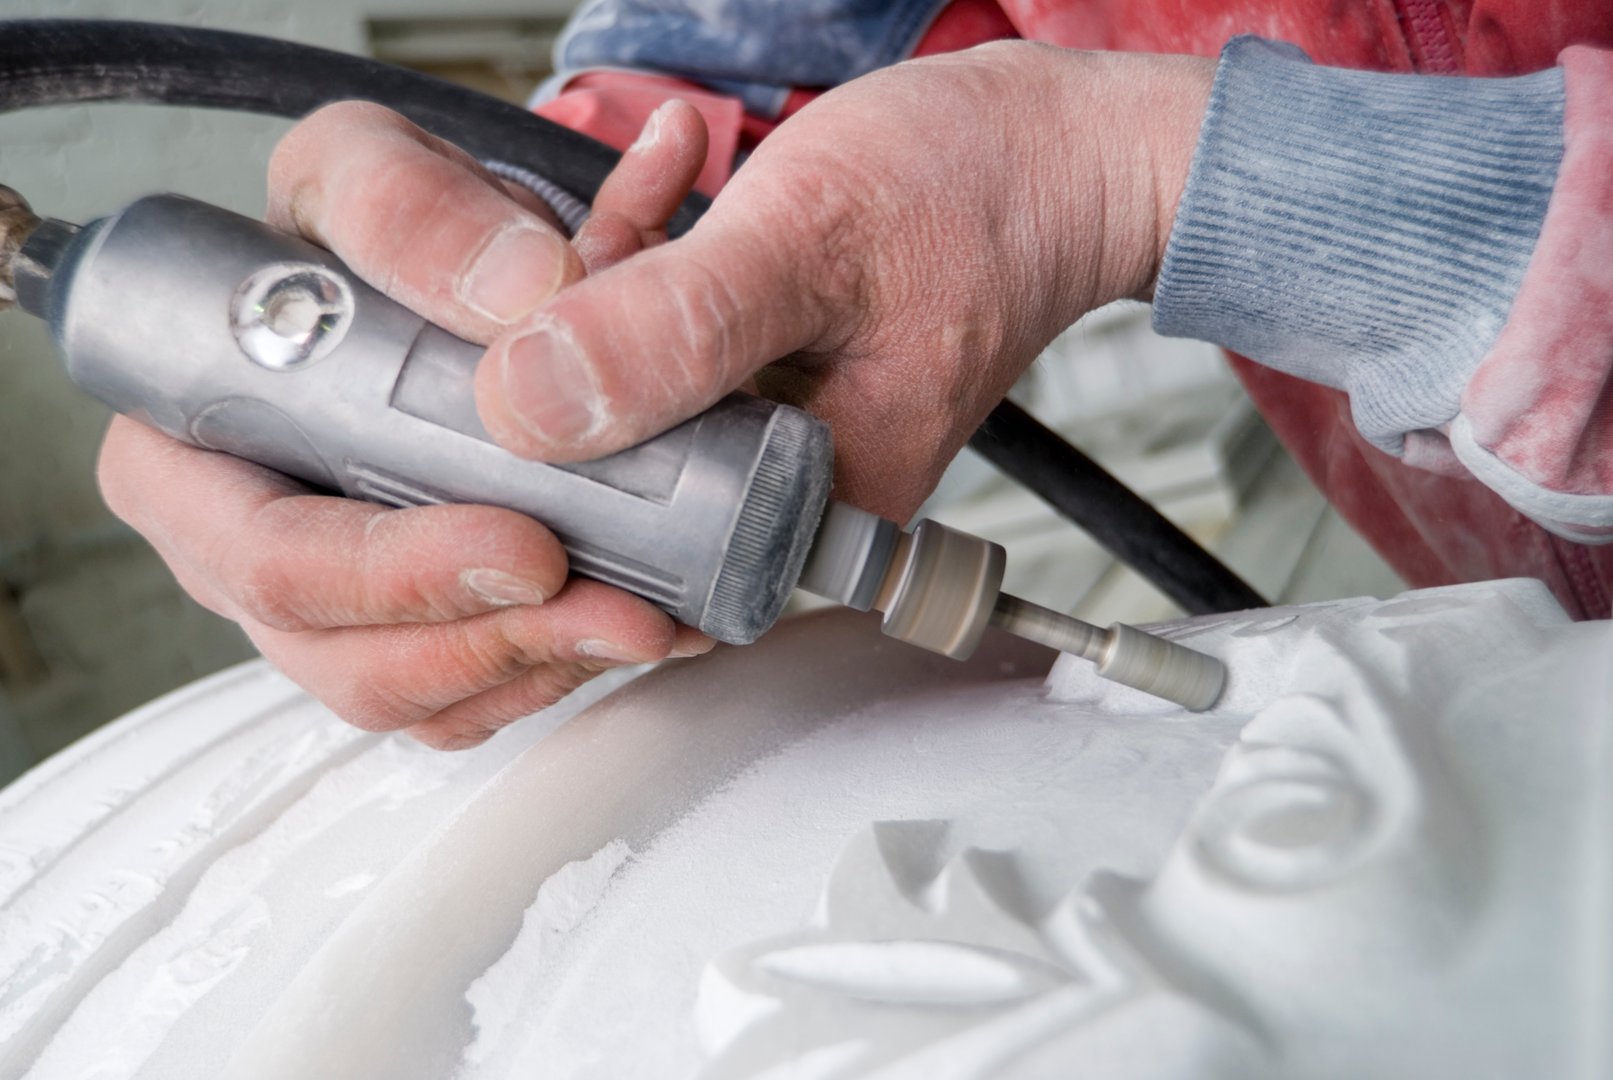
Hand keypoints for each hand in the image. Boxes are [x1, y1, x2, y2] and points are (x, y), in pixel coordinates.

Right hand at [98, 99, 714, 748]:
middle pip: (348, 657)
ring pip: (428, 697)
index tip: (526, 547)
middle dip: (493, 642)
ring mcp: (341, 605)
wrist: (467, 270)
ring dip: (548, 667)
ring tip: (652, 616)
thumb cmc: (381, 228)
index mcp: (193, 449)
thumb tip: (521, 293)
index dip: (386, 572)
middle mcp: (253, 548)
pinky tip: (651, 620)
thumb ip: (413, 207)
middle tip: (620, 608)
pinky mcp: (425, 629)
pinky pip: (484, 693)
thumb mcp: (372, 169)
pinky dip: (573, 666)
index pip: (261, 553)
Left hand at [473, 44, 1213, 520]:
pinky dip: (649, 262)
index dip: (547, 478)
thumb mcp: (809, 245)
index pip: (635, 552)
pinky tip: (665, 186)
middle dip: (564, 354)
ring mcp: (774, 435)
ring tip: (645, 194)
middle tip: (568, 255)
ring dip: (606, 285)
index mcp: (816, 508)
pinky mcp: (765, 377)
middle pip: (617, 468)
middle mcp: (791, 492)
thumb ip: (677, 327)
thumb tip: (533, 402)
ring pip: (631, 393)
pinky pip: (668, 342)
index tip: (493, 384)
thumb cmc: (979, 196)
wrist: (1051, 150)